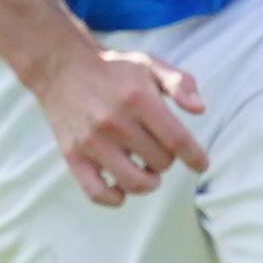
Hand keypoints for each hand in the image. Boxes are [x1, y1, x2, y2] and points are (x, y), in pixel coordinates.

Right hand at [22, 38, 209, 205]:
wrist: (62, 67)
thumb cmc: (114, 69)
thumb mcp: (150, 64)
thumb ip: (180, 83)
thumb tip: (200, 110)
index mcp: (138, 98)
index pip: (177, 140)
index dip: (195, 157)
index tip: (200, 164)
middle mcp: (115, 122)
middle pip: (160, 162)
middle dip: (166, 159)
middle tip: (158, 148)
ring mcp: (92, 141)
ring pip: (134, 183)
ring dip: (149, 182)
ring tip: (147, 171)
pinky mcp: (73, 155)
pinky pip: (97, 193)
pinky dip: (115, 198)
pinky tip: (121, 189)